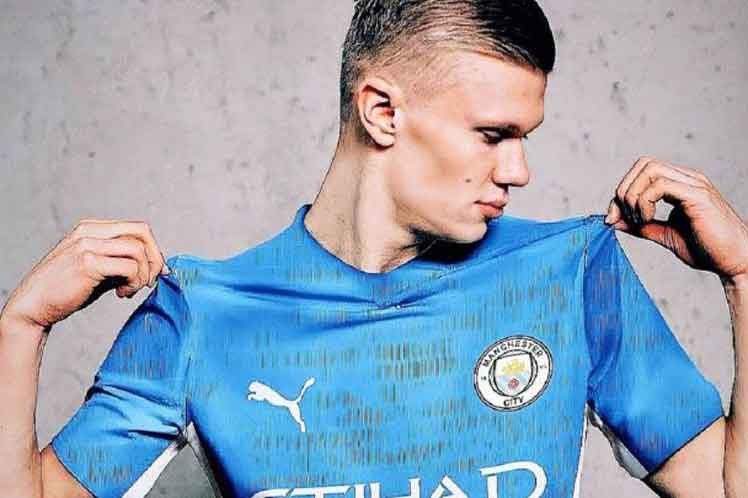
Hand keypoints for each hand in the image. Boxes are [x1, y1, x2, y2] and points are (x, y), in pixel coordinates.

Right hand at [0, 219, 169, 331]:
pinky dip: (133, 283)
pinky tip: (121, 294)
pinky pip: (129, 267)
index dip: (153, 250)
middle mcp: (89, 231)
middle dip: (155, 259)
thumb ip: (121, 261)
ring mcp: (87, 244)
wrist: (34, 306)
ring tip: (130, 291)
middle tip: (151, 281)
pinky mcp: (87, 263)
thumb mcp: (98, 268)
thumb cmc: (67, 290)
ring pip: (138, 250)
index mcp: (91, 228)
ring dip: (143, 274)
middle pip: (142, 232)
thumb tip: (156, 266)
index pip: (137, 228)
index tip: (155, 272)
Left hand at [604, 156, 747, 282]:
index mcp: (680, 185)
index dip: (621, 191)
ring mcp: (694, 184)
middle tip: (624, 217)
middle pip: (644, 163)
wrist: (735, 262)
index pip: (642, 171)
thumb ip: (640, 226)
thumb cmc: (706, 249)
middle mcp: (687, 179)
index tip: (612, 218)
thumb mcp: (664, 235)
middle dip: (624, 189)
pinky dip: (644, 202)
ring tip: (640, 220)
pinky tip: (648, 220)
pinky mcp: (698, 196)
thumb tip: (613, 220)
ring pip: (650, 169)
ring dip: (634, 195)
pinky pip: (660, 185)